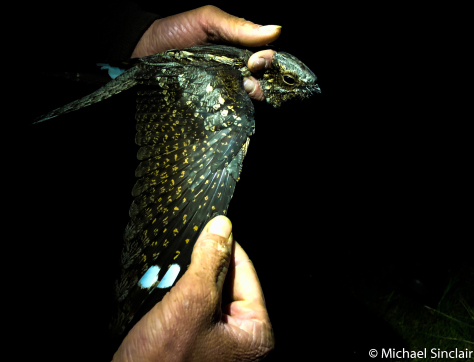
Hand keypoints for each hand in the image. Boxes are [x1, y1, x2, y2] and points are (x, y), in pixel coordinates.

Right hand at [112, 216, 273, 361]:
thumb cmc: (163, 360)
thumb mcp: (192, 302)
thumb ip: (210, 262)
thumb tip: (222, 226)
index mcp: (255, 335)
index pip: (247, 274)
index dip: (227, 247)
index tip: (212, 225)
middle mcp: (241, 341)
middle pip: (228, 285)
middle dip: (206, 265)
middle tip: (187, 245)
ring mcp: (218, 345)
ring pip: (208, 296)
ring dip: (191, 279)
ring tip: (175, 265)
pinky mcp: (196, 347)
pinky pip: (194, 311)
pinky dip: (181, 296)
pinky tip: (167, 286)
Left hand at [131, 5, 281, 100]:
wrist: (142, 51)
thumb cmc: (175, 31)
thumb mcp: (207, 21)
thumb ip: (238, 26)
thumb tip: (276, 30)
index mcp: (237, 48)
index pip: (264, 56)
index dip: (267, 60)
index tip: (259, 60)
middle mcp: (233, 69)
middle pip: (259, 79)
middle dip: (260, 80)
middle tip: (248, 79)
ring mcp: (221, 88)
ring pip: (245, 96)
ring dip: (248, 95)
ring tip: (239, 90)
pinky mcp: (208, 104)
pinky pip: (226, 109)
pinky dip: (232, 108)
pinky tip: (229, 105)